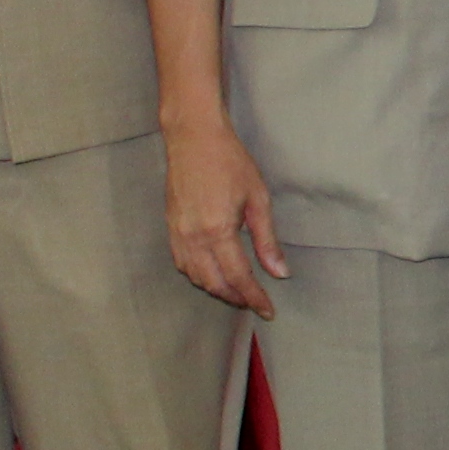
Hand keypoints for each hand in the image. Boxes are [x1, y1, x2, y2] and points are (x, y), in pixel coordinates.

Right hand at [161, 116, 287, 315]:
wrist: (193, 138)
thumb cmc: (230, 162)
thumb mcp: (258, 198)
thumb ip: (267, 239)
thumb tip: (279, 272)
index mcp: (218, 231)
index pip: (238, 277)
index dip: (255, 297)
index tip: (268, 311)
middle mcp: (193, 237)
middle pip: (214, 284)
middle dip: (236, 298)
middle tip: (256, 302)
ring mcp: (177, 234)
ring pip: (195, 277)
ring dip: (217, 289)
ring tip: (238, 291)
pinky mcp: (169, 228)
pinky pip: (182, 263)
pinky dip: (199, 275)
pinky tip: (214, 273)